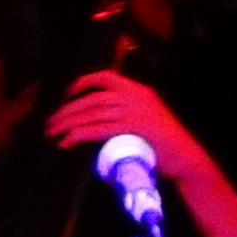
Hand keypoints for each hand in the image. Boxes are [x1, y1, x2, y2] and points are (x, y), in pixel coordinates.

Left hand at [47, 72, 208, 199]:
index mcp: (139, 91)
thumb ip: (123, 117)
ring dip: (67, 123)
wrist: (186, 159)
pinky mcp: (134, 129)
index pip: (105, 77)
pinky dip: (79, 135)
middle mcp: (137, 97)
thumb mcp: (145, 121)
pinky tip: (66, 142)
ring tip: (53, 133)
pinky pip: (98, 129)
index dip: (82, 83)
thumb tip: (93, 123)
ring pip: (92, 113)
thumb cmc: (163, 146)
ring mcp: (136, 112)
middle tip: (51, 123)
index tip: (66, 96)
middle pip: (92, 98)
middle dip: (67, 110)